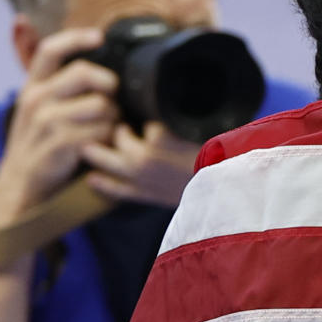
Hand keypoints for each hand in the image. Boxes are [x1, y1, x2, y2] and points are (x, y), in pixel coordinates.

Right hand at [0, 27, 119, 218]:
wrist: (22, 185)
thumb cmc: (42, 144)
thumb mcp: (41, 109)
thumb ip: (60, 86)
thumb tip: (91, 66)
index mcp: (33, 87)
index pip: (50, 50)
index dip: (76, 38)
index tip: (99, 36)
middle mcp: (36, 99)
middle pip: (85, 73)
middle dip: (109, 86)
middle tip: (112, 102)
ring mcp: (46, 121)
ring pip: (100, 106)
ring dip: (113, 119)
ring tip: (106, 131)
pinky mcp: (59, 143)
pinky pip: (101, 132)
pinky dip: (109, 140)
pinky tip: (102, 147)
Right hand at [79, 122, 200, 207]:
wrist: (229, 178)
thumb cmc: (212, 185)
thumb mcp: (184, 198)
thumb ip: (164, 190)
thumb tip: (152, 174)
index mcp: (149, 193)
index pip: (116, 189)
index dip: (102, 183)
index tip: (92, 177)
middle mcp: (141, 176)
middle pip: (103, 159)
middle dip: (96, 149)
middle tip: (96, 141)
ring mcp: (146, 156)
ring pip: (120, 136)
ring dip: (126, 128)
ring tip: (130, 124)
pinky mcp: (157, 139)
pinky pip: (150, 124)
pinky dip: (160, 123)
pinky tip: (170, 125)